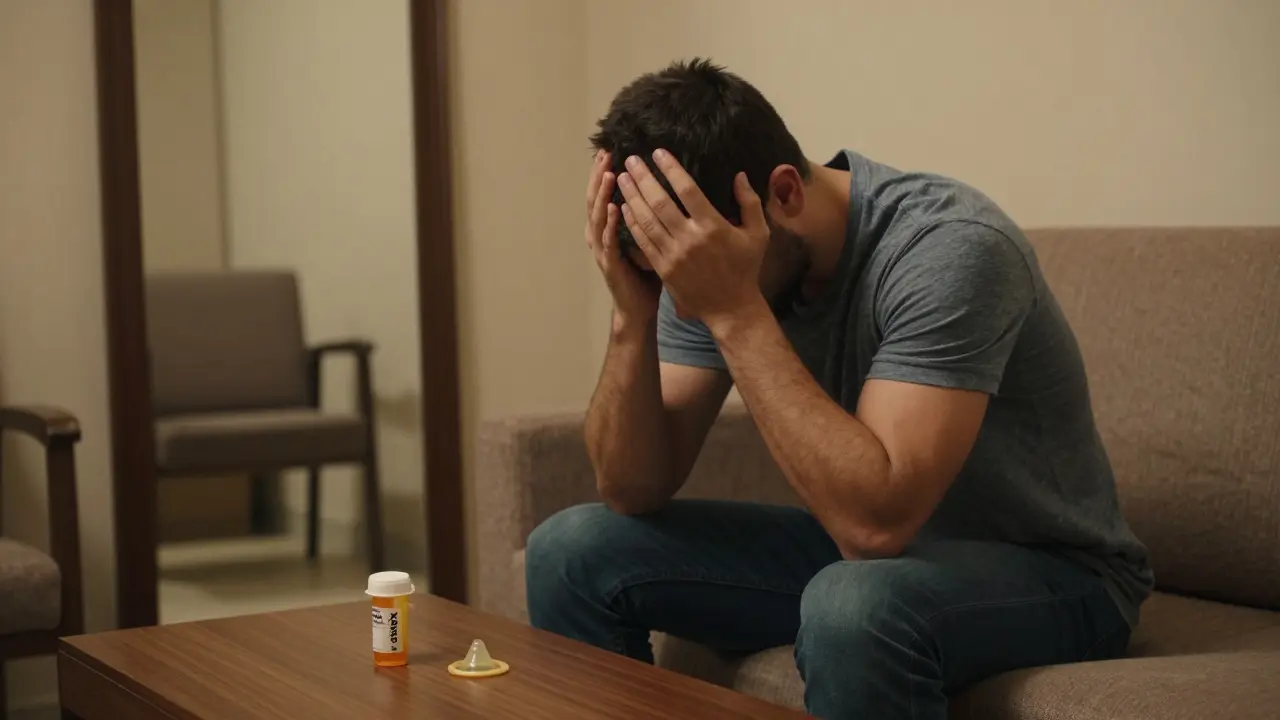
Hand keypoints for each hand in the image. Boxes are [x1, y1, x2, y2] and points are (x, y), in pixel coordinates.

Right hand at [585, 150, 661, 326]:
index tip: (615, 150)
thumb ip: (652, 216)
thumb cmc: (646, 275)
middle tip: (606, 152)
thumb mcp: (650, 239)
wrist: (638, 309)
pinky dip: (609, 224)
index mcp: (610, 229)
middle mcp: (601, 236)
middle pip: (595, 199)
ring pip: (597, 217)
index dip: (606, 172)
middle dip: (600, 175)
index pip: (605, 194)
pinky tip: (613, 208)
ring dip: (602, 194)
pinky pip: (608, 242)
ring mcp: (603, 251)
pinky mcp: (610, 265)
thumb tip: (671, 190)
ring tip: (609, 174)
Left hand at [616, 149, 768, 326]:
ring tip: (622, 178)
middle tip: (631, 160)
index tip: (658, 153)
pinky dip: (632, 223)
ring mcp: (673, 255)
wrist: (730, 307)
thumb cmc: (745, 268)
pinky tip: (624, 207)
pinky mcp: (663, 268)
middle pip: (660, 202)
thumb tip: (738, 175)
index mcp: (713, 226)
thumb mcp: (758, 234)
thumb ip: (750, 203)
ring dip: (632, 197)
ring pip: (647, 221)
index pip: (687, 190)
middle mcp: (690, 239)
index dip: (671, 169)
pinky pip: (643, 241)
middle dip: (643, 179)